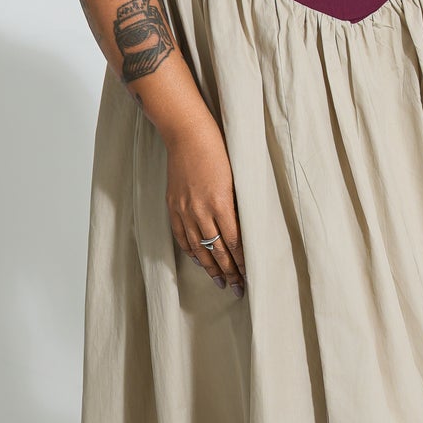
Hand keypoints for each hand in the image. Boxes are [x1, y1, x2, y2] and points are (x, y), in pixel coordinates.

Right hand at [162, 113, 245, 295]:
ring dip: (210, 267)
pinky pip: (182, 236)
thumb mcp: (236, 178)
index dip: (242, 262)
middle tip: (238, 288)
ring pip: (199, 247)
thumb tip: (244, 231)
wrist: (187, 134)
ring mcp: (185, 209)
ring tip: (220, 282)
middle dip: (229, 271)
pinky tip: (198, 261)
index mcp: (221, 203)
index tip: (249, 276)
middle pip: (218, 250)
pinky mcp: (173, 205)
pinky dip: (191, 251)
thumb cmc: (218, 150)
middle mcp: (202, 210)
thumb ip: (238, 206)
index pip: (234, 242)